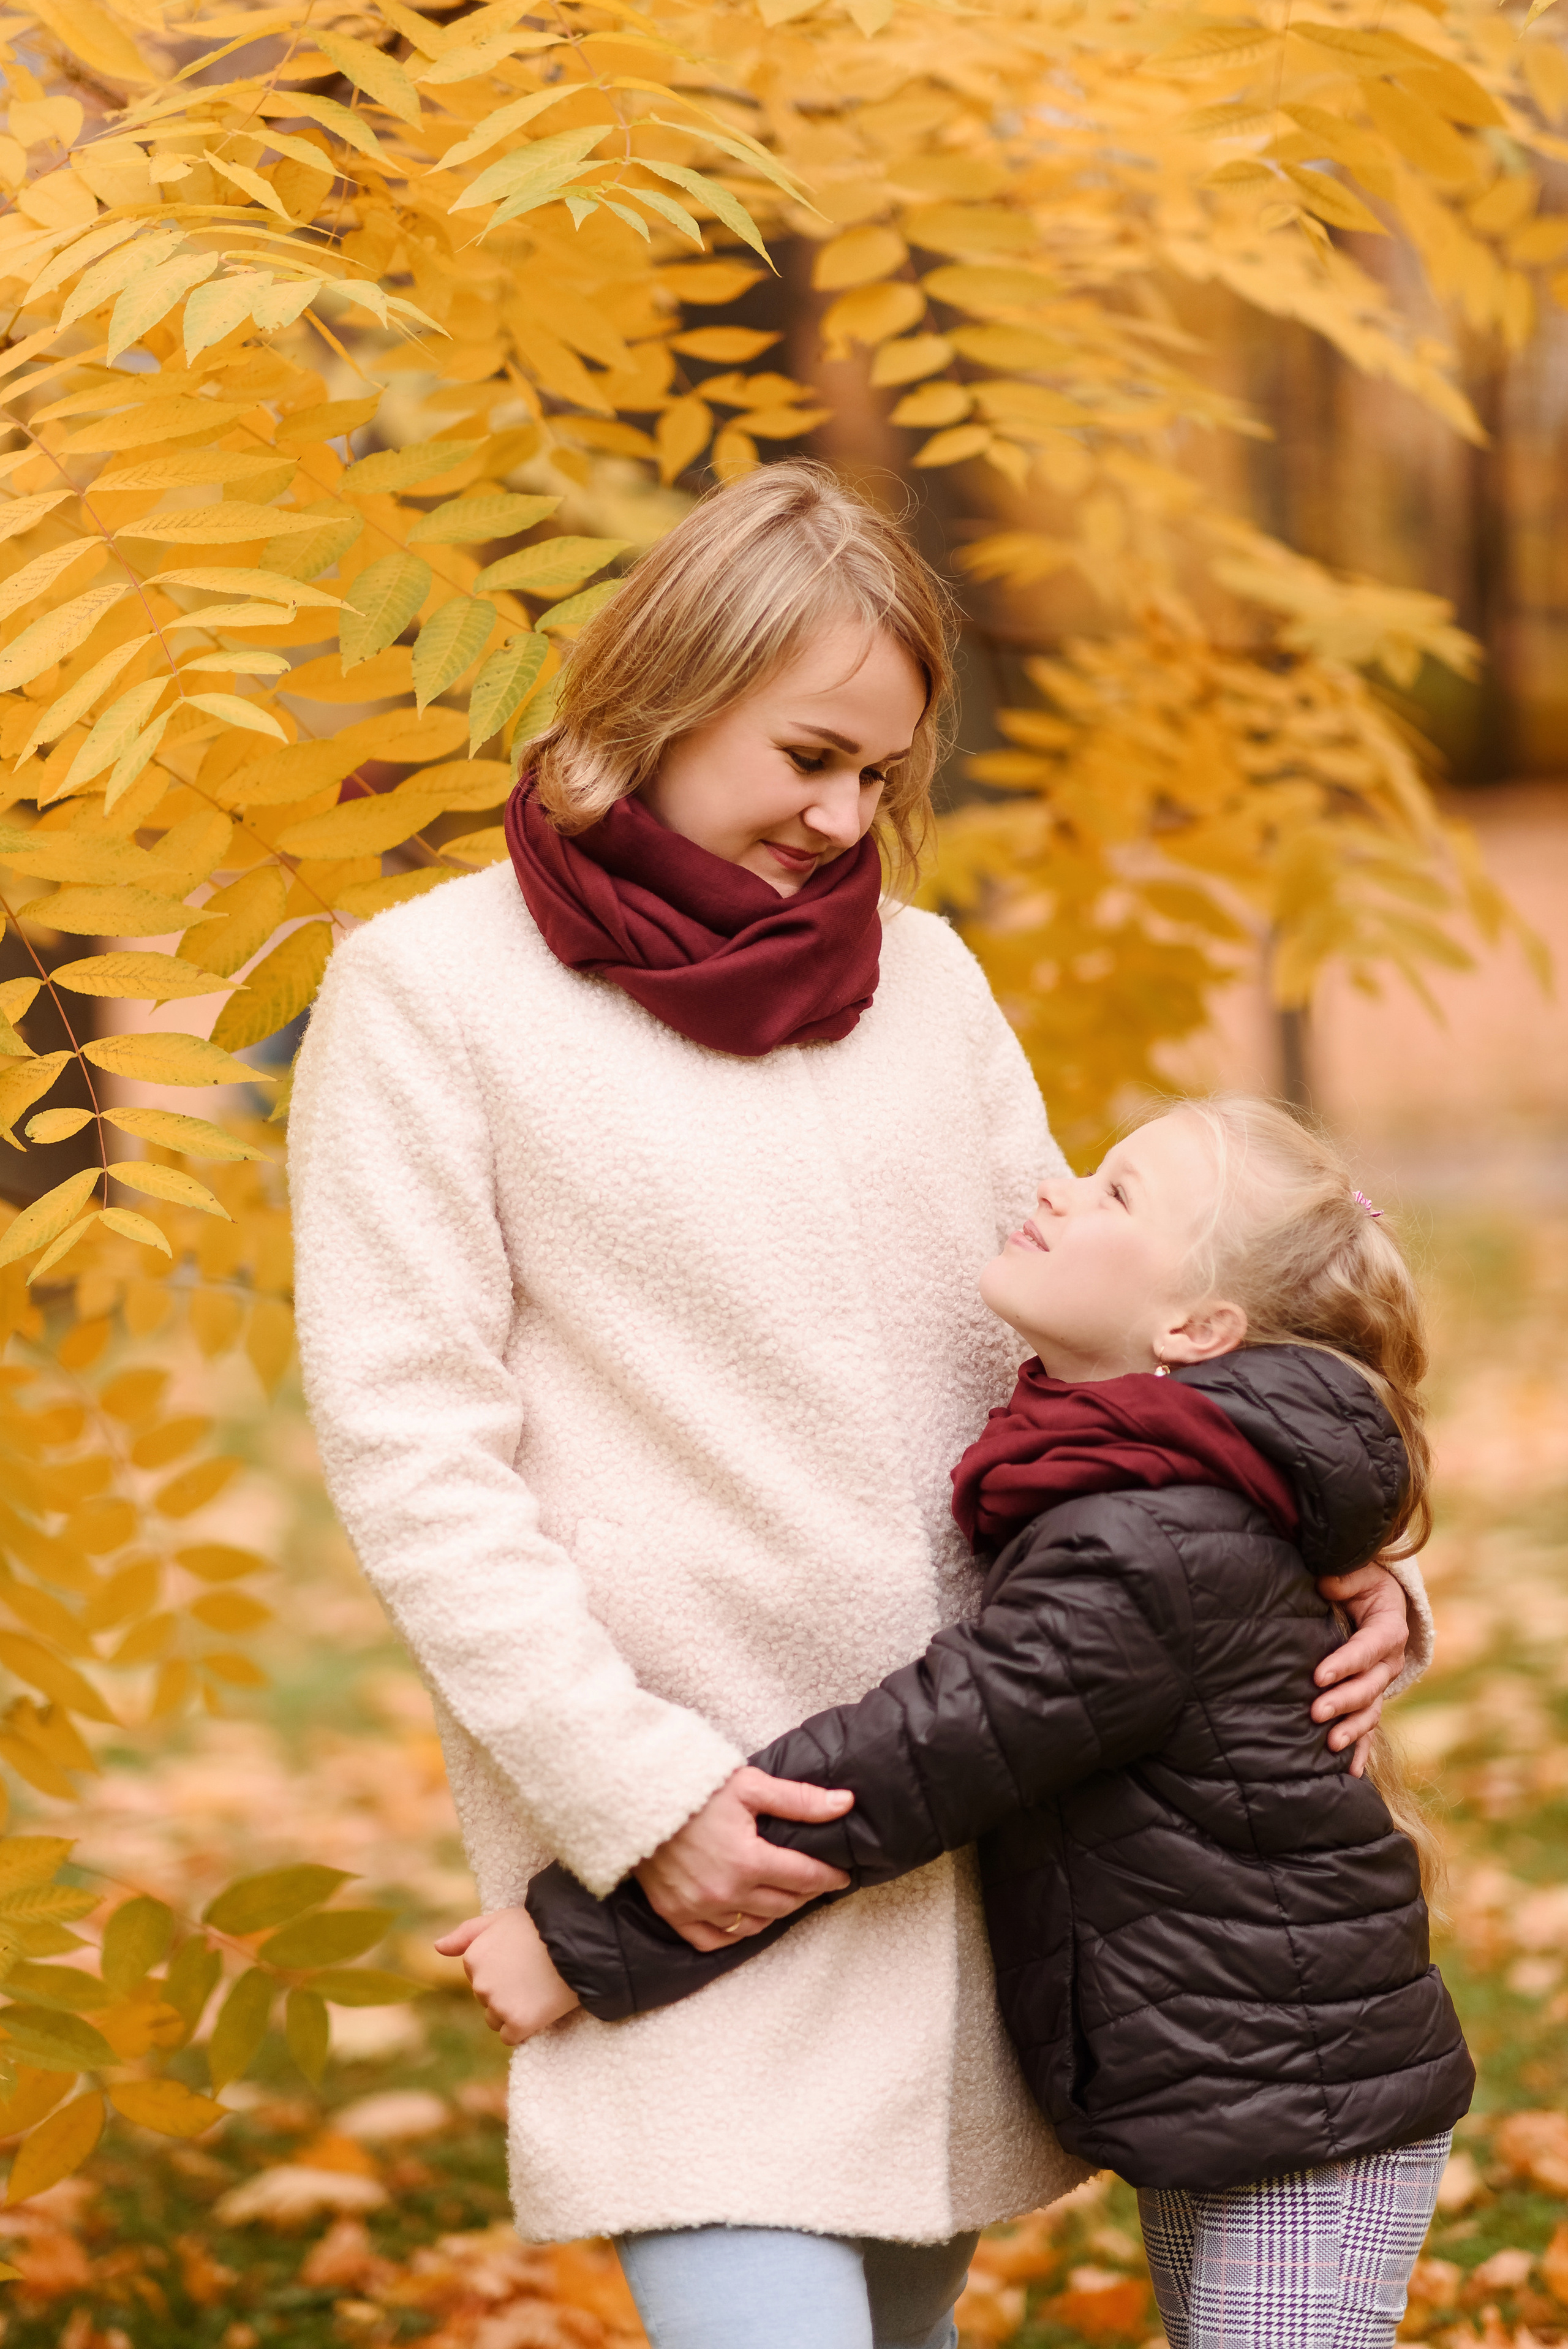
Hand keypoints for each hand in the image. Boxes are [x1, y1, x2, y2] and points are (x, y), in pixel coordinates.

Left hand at [434, 1907, 579, 2044]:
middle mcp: (480, 1984)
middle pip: (486, 2000)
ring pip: (496, 2019)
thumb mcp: (500, 1919)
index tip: (521, 1960)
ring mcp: (498, 2005)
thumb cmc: (539, 1927)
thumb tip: (437, 1947)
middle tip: (533, 1973)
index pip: (478, 1978)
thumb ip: (466, 1933)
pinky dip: (523, 2027)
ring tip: (537, 1989)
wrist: (577, 1942)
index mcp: (473, 1959)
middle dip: (506, 1991)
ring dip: (513, 2011)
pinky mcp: (518, 2024)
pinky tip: (539, 2007)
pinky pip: (510, 2036)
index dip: (503, 1970)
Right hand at [635, 1765, 853, 1952]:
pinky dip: (734, 1933)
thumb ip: (800, 1800)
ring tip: (784, 1896)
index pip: (805, 1878)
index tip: (841, 1875)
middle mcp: (726, 1893)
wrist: (636, 1798)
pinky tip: (746, 1918)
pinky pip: (713, 1940)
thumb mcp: (751, 1786)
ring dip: (774, 1912)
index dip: (828, 1877)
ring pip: (754, 1925)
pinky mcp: (674, 1913)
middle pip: (783, 1904)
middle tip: (814, 1881)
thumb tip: (845, 1804)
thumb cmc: (695, 1788)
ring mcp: (698, 1908)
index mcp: (749, 1861)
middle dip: (805, 1893)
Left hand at [1312, 1562, 1409, 1772]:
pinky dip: (1361, 1749)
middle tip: (1315, 1711)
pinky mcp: (1371, 1698)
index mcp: (1389, 1629)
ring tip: (1330, 1744)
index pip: (1368, 1648)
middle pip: (1369, 1686)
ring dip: (1352, 1729)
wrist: (1379, 1599)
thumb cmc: (1363, 1582)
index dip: (1345, 1662)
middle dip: (1343, 1700)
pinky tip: (1351, 1772)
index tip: (1318, 1675)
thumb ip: (1344, 1579)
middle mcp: (1390, 1661)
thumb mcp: (1358, 1572)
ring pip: (1371, 1710)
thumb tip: (1326, 1584)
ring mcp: (1382, 1683)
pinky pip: (1368, 1727)